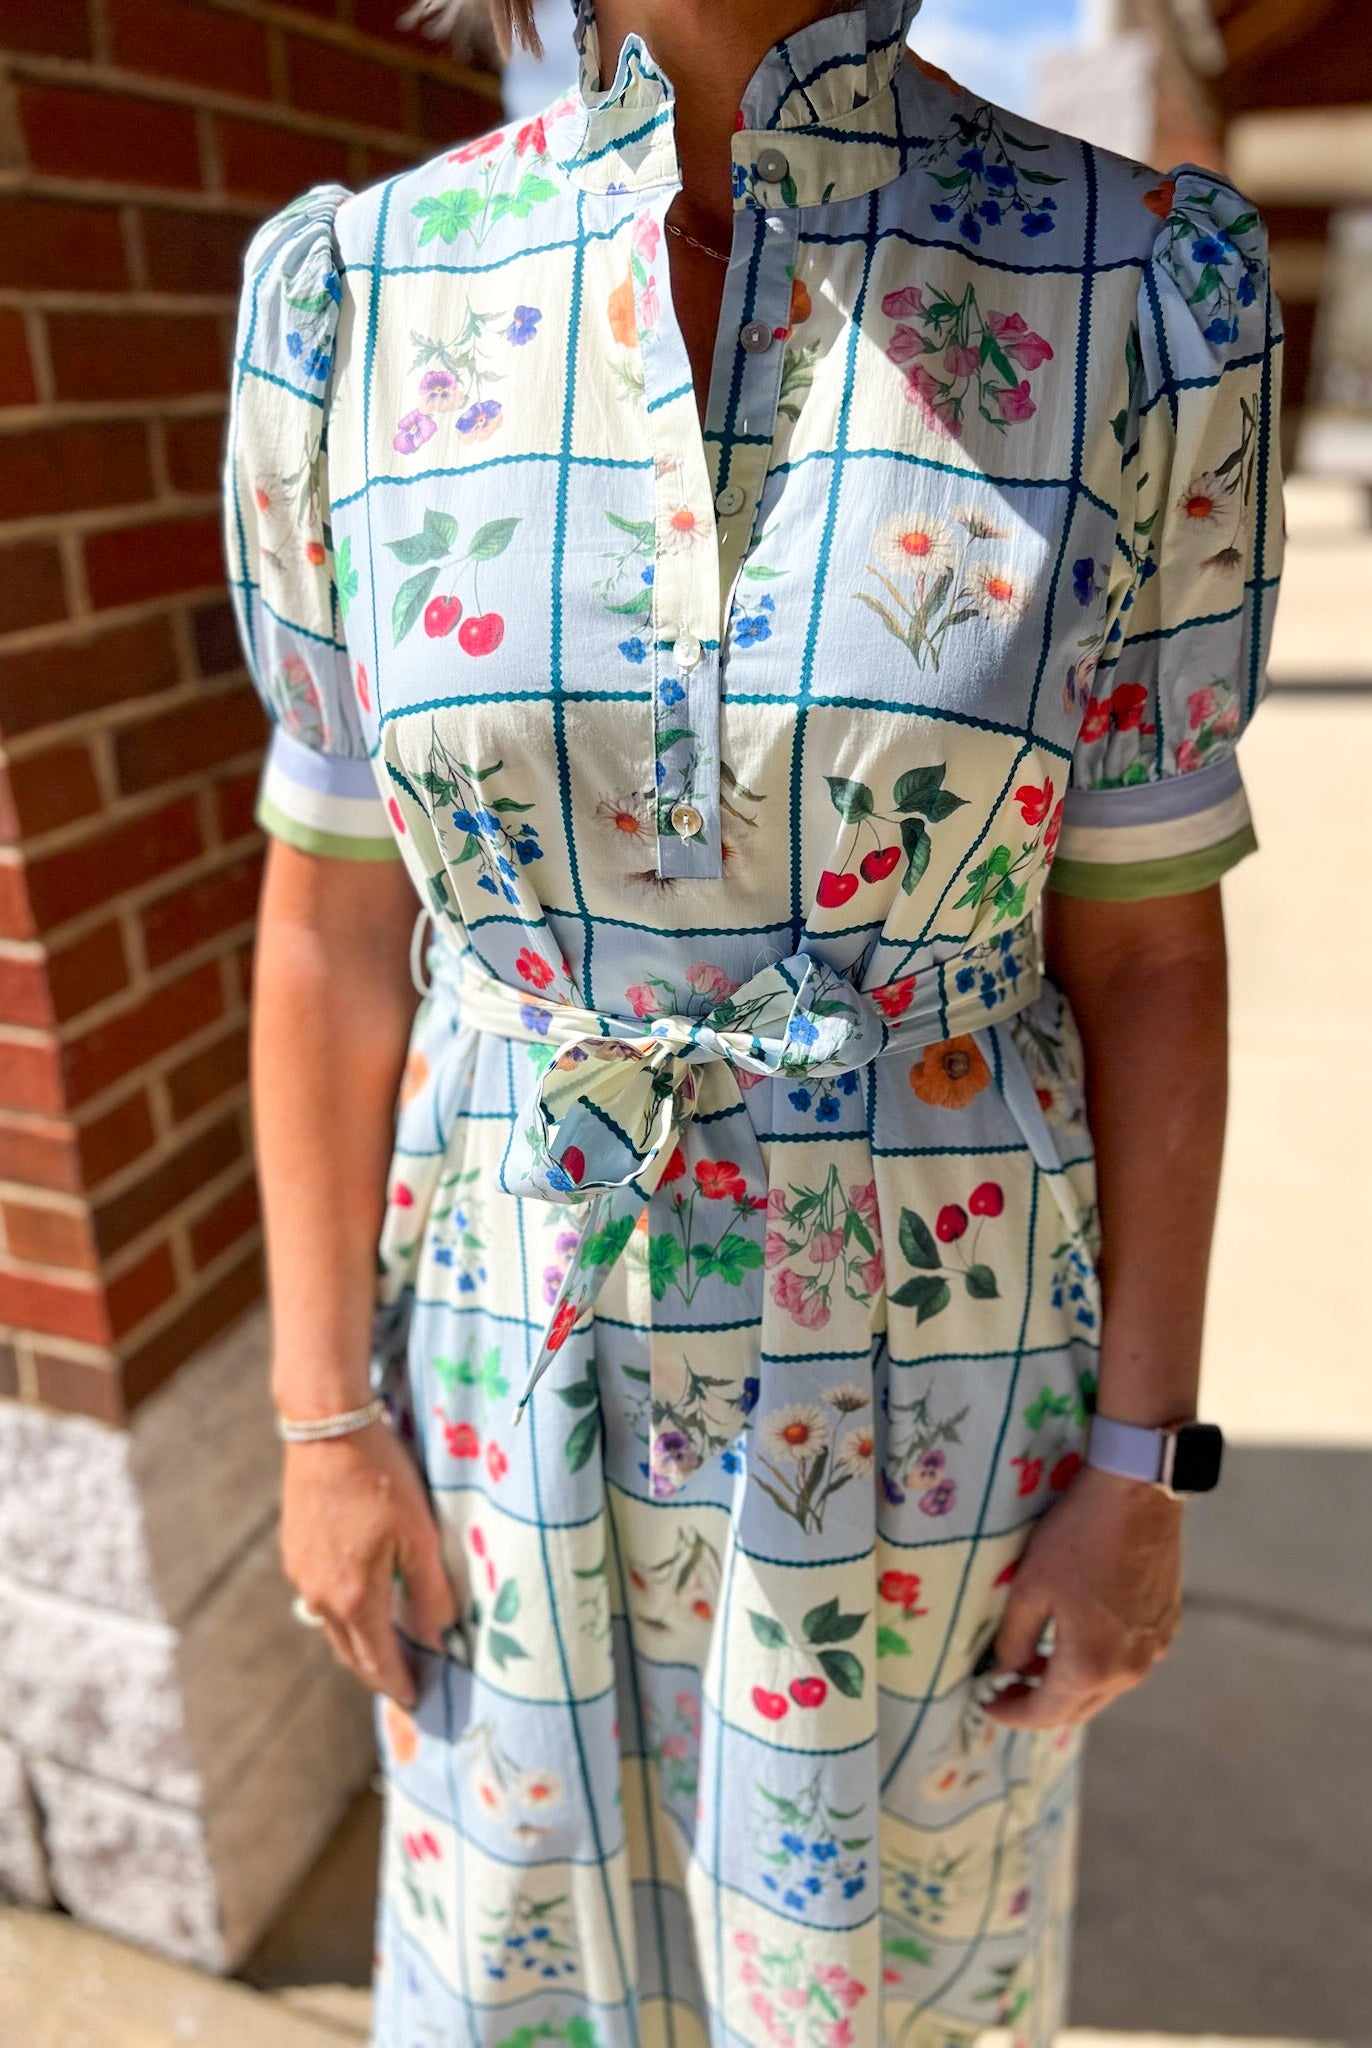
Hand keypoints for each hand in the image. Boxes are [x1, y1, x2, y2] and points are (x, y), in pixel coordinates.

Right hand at [280, 1421, 458, 1707]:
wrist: (328, 1430)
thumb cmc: (382, 1478)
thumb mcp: (420, 1535)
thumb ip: (431, 1592)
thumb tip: (440, 1639)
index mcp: (355, 1598)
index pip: (378, 1660)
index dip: (398, 1684)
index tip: (415, 1701)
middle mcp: (320, 1595)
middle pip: (350, 1652)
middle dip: (377, 1673)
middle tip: (401, 1685)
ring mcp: (301, 1574)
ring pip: (331, 1627)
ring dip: (356, 1645)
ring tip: (381, 1650)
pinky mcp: (294, 1551)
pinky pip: (318, 1599)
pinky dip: (341, 1614)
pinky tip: (357, 1603)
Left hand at [985, 1462, 1182, 1729]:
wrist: (1138, 1495)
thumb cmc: (1076, 1538)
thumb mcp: (1029, 1587)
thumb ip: (1014, 1639)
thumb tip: (1007, 1670)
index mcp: (1091, 1666)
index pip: (1045, 1713)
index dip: (1012, 1713)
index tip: (988, 1704)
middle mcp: (1129, 1670)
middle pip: (1078, 1708)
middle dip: (1040, 1704)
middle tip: (1007, 1685)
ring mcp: (1154, 1649)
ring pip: (1105, 1686)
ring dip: (1069, 1682)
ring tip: (1037, 1658)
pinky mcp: (1166, 1625)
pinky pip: (1127, 1660)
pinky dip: (1097, 1661)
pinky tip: (1078, 1633)